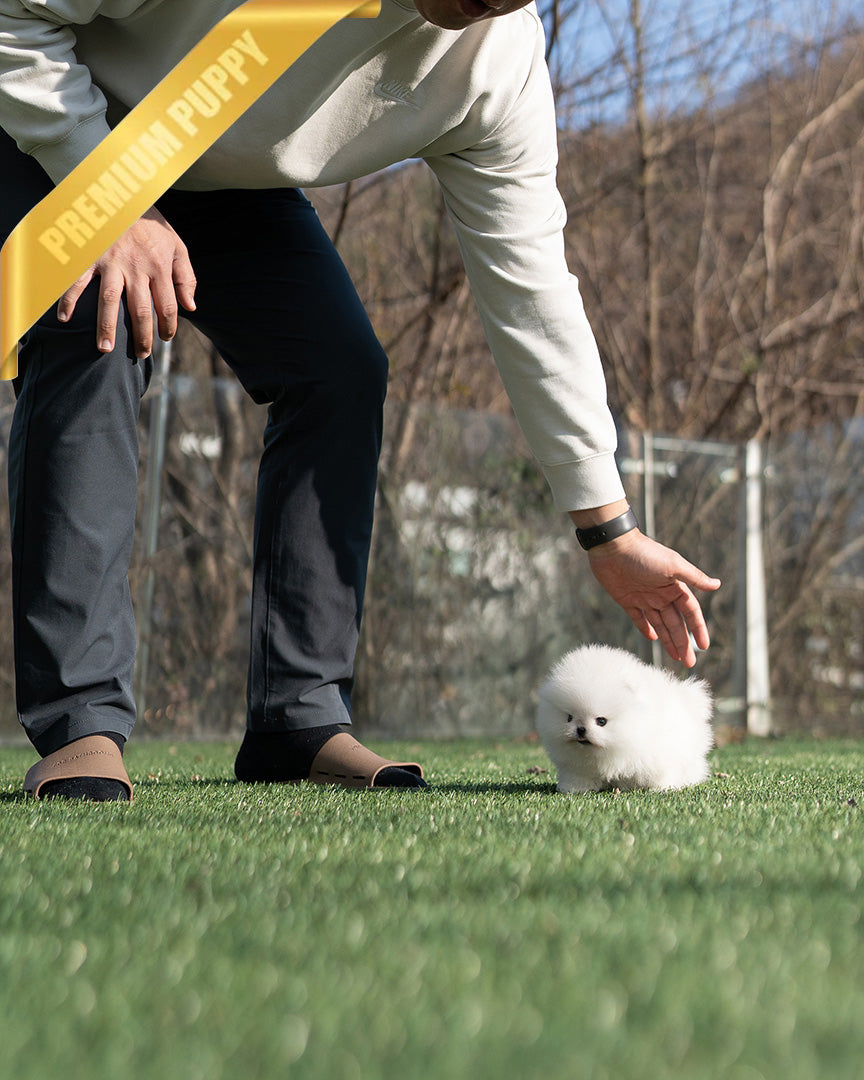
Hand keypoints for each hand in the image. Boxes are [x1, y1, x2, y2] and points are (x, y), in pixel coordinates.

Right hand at [57, 206, 196, 357]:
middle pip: (140, 310)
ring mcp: (111, 262)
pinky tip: (65, 319)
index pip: (167, 306)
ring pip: (110, 301)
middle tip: (140, 355)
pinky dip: (70, 299)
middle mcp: (136, 268)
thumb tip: (191, 307)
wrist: (124, 193)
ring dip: (107, 327)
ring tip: (105, 349)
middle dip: (141, 337)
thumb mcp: (177, 246)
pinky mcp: (90, 255)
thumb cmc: (152, 224)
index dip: (168, 327)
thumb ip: (186, 277)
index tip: (166, 339)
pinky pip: (79, 280)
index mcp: (159, 267)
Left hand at [585, 529, 720, 667]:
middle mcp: (661, 594)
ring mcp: (644, 598)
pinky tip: (653, 639)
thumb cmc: (644, 553)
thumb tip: (717, 585)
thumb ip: (694, 577)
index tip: (704, 646)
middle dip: (683, 643)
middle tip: (689, 663)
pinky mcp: (626, 600)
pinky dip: (645, 628)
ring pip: (659, 624)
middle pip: (675, 623)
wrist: (612, 546)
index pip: (690, 612)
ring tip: (676, 658)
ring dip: (668, 640)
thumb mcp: (673, 565)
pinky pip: (638, 618)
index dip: (698, 629)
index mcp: (674, 587)